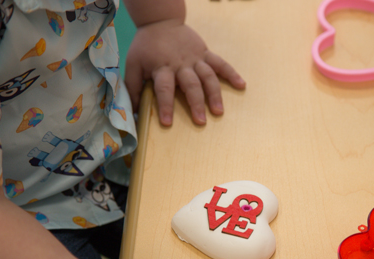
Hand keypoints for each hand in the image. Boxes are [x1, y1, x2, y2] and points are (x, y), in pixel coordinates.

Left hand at [124, 20, 244, 125]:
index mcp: (162, 67)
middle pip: (190, 85)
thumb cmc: (146, 46)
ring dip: (214, 94)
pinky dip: (231, 73)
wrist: (160, 21)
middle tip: (200, 121)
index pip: (164, 89)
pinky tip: (241, 85)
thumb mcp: (132, 64)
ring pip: (208, 77)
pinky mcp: (204, 53)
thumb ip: (133, 86)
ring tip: (219, 111)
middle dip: (196, 103)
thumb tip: (133, 110)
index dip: (165, 106)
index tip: (168, 123)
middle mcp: (180, 64)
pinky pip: (220, 63)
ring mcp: (195, 58)